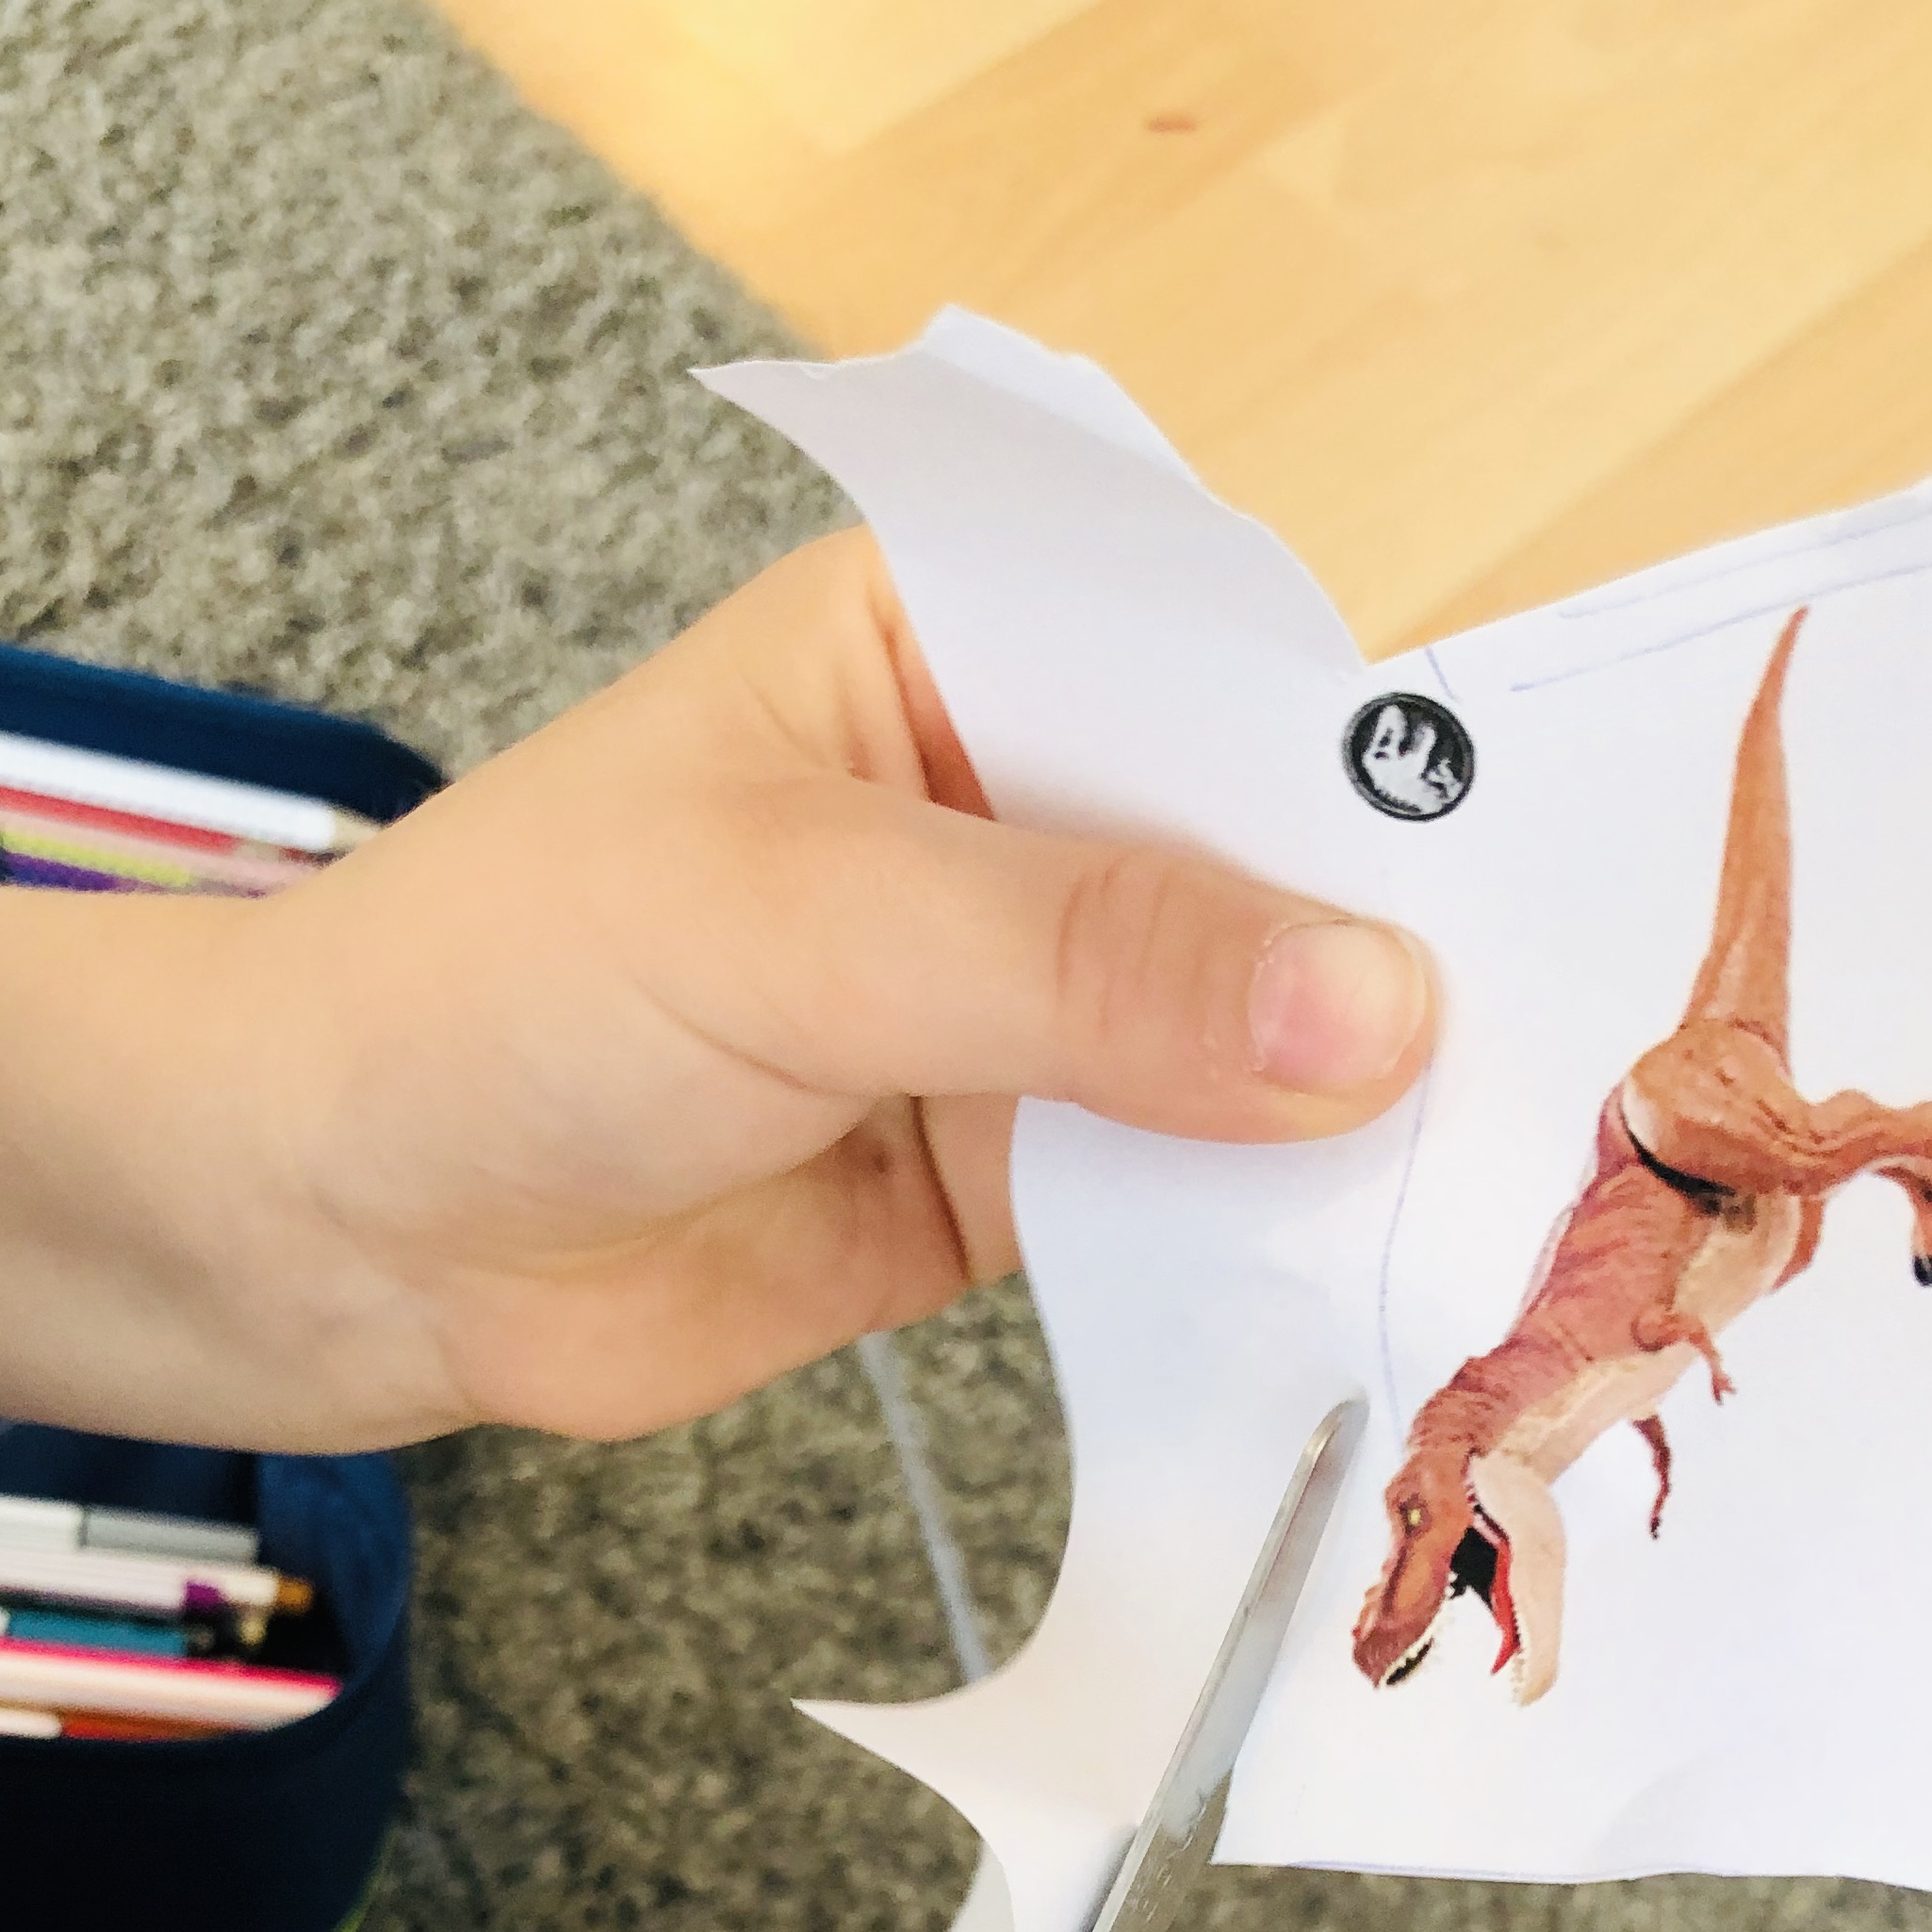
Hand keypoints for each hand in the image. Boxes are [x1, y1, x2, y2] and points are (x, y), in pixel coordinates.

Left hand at [0, 529, 1434, 1445]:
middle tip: (1609, 1076)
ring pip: (1248, 1054)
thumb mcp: (802, 929)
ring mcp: (1020, 1006)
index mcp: (965, 641)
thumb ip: (1086, 963)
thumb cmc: (499, 996)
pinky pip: (1183, 1204)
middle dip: (1404, 976)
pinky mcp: (1007, 1177)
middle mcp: (1016, 809)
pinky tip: (1391, 1290)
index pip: (1233, 672)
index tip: (1573, 878)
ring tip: (1543, 1201)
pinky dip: (1268, 1248)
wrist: (322, 1232)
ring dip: (1358, 1132)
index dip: (1393, 776)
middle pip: (1274, 875)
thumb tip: (1377, 1010)